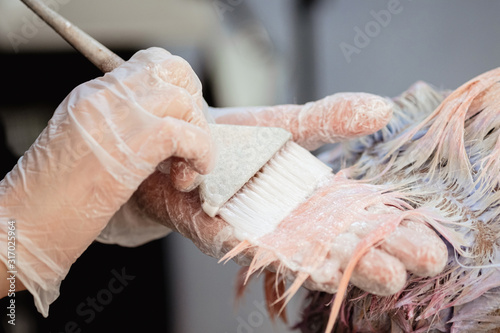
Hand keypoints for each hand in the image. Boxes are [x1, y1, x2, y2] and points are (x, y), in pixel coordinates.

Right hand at [0, 47, 214, 315]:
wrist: (23, 223)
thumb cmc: (52, 199)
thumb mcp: (83, 149)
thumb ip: (118, 130)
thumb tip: (159, 132)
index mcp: (95, 95)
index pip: (151, 64)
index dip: (177, 90)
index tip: (181, 122)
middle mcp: (107, 96)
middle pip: (175, 70)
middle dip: (194, 106)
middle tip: (190, 142)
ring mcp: (119, 115)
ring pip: (185, 100)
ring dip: (199, 137)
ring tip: (187, 171)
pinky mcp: (134, 142)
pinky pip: (187, 133)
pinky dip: (200, 155)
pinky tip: (186, 179)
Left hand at [120, 91, 444, 295]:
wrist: (182, 142)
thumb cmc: (235, 138)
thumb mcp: (288, 123)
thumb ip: (330, 119)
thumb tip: (383, 109)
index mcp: (312, 199)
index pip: (362, 219)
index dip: (396, 231)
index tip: (432, 243)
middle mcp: (291, 222)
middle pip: (341, 243)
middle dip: (380, 254)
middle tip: (422, 266)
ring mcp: (258, 231)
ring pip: (304, 255)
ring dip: (341, 266)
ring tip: (381, 275)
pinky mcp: (221, 232)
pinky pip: (247, 247)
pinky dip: (272, 255)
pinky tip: (309, 268)